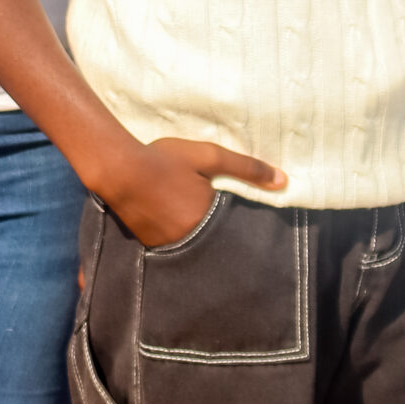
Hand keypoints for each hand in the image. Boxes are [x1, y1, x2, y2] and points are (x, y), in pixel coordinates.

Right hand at [96, 136, 282, 248]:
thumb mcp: (209, 156)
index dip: (235, 228)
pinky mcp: (147, 243)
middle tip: (214, 227)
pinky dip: (173, 237)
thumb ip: (246, 168)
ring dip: (193, 238)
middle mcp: (187, 240)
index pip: (231, 232)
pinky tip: (169, 223)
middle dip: (214, 236)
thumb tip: (284, 181)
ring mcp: (165, 245)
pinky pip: (169, 246)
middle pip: (210, 243)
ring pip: (189, 247)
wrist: (120, 168)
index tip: (240, 228)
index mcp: (206, 221)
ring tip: (190, 225)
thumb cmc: (165, 160)